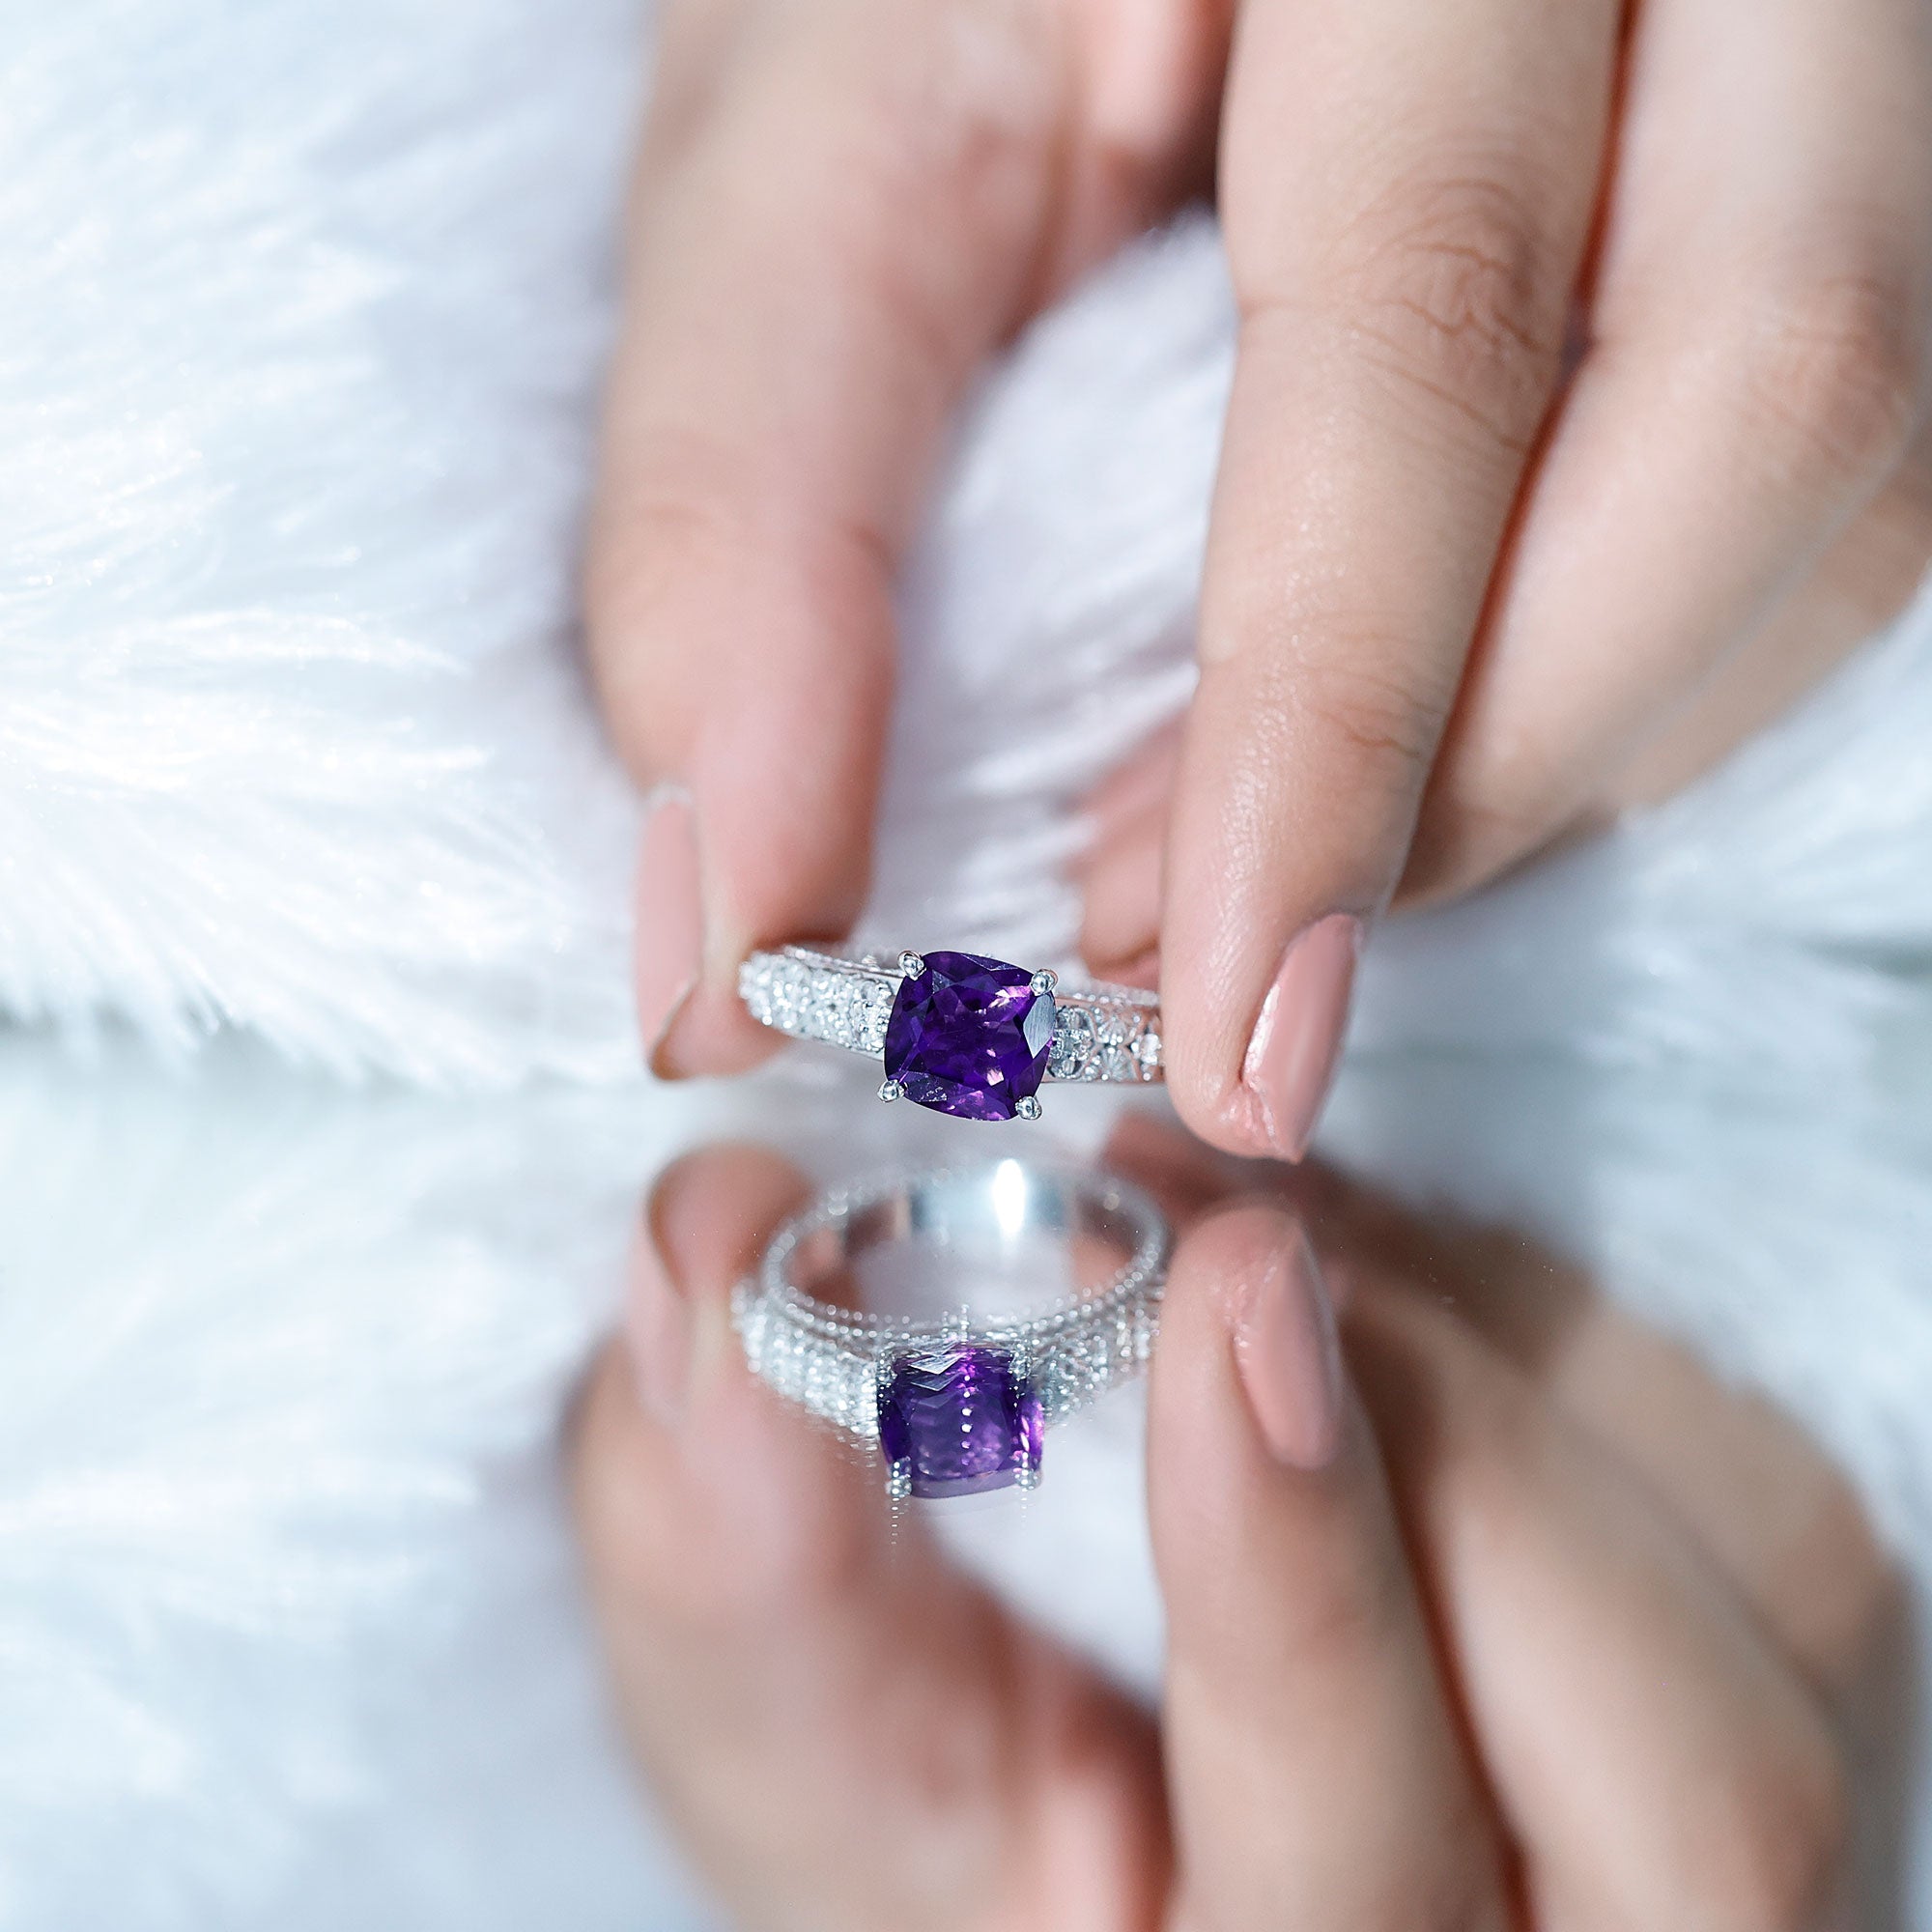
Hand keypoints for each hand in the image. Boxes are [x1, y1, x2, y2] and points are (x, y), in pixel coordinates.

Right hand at [571, 1118, 1897, 1929]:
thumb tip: (711, 1249)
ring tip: (1256, 1247)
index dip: (1303, 1596)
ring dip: (1498, 1354)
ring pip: (1772, 1590)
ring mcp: (1707, 1835)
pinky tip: (1364, 1288)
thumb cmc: (942, 1819)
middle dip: (1443, 1446)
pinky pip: (1757, 1470)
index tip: (1212, 1283)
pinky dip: (1565, 1327)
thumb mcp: (799, 1730)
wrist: (1121, 1816)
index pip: (1367, 1905)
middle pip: (1688, 1791)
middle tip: (1219, 1236)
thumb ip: (740, 1541)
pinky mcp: (1759, 1663)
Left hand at [588, 0, 1931, 1157]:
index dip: (1335, 716)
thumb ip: (755, 503)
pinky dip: (1615, 682)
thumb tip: (736, 909)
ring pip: (1840, 469)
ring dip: (1556, 744)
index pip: (1436, 313)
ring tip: (1289, 856)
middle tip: (1228, 966)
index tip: (1228, 1023)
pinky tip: (1432, 727)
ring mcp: (1820, 62)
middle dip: (1480, 766)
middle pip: (1758, 393)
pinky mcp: (1833, 192)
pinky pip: (1837, 492)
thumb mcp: (811, 164)